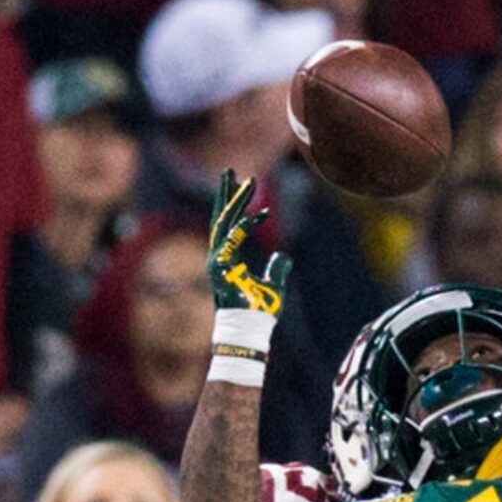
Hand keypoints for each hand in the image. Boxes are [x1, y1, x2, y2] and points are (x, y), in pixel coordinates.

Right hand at [207, 170, 291, 314]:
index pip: (229, 227)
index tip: (254, 194)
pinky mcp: (221, 266)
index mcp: (228, 260)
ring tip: (242, 179)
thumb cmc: (260, 314)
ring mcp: (217, 261)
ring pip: (224, 222)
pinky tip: (261, 212)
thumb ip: (278, 270)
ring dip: (234, 200)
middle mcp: (219, 257)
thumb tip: (284, 256)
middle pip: (220, 218)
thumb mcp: (275, 287)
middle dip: (225, 193)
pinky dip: (247, 226)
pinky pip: (233, 239)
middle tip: (230, 170)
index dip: (239, 208)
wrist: (250, 331)